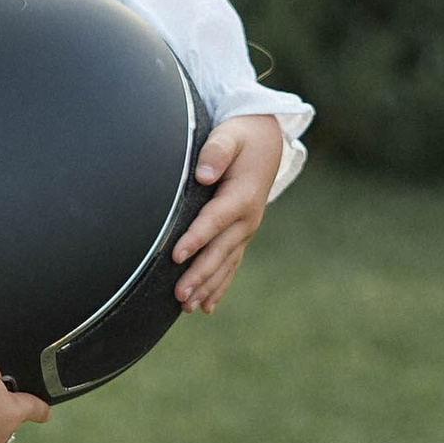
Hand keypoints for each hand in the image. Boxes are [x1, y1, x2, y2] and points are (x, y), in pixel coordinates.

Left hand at [172, 113, 285, 312]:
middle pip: (219, 251)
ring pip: (225, 263)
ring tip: (187, 307)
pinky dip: (219, 285)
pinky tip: (205, 306)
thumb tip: (205, 173)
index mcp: (242, 196)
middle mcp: (247, 219)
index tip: (177, 255)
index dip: (196, 238)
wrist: (267, 143)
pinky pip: (230, 264)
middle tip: (178, 295)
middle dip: (199, 274)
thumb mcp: (230, 135)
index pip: (215, 221)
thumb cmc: (241, 137)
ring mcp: (245, 230)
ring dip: (207, 286)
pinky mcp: (241, 235)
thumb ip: (217, 151)